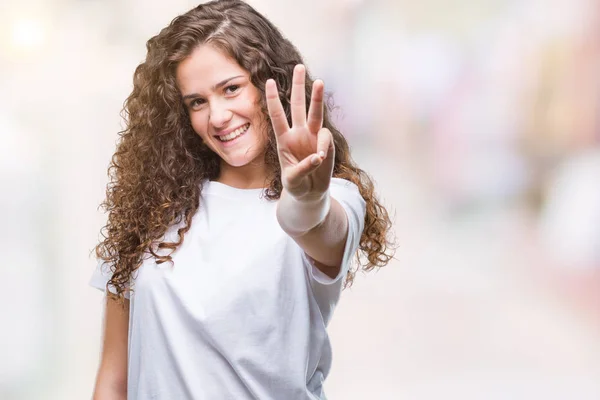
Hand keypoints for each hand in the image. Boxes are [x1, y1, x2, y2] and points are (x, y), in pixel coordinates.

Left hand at [265, 64, 334, 199]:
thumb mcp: (292, 180)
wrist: (310, 193)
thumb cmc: (296, 185)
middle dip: (298, 86)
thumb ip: (302, 168)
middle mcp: (298, 134)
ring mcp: (313, 138)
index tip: (267, 81)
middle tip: (299, 66)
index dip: (272, 99)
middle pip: (298, 106)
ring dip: (316, 98)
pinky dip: (323, 147)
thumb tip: (317, 156)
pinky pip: (325, 139)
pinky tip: (320, 158)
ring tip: (319, 82)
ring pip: (315, 113)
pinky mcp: (326, 145)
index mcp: (283, 139)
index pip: (277, 115)